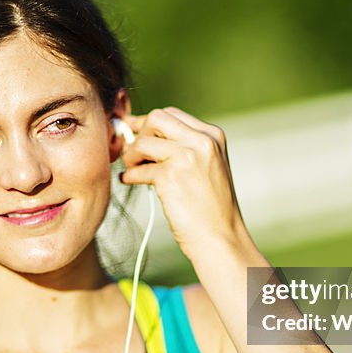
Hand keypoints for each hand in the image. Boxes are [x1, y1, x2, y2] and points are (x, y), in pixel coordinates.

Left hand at [119, 107, 248, 259]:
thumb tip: (141, 131)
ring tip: (133, 170)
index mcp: (212, 135)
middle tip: (133, 154)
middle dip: (139, 134)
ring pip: (142, 142)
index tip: (136, 134)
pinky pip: (138, 169)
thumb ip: (183, 147)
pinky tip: (129, 181)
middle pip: (155, 119)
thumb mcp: (207, 166)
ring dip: (131, 156)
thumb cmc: (210, 207)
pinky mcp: (171, 176)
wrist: (221, 238)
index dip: (148, 124)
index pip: (171, 114)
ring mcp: (187, 157)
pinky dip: (130, 175)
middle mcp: (202, 141)